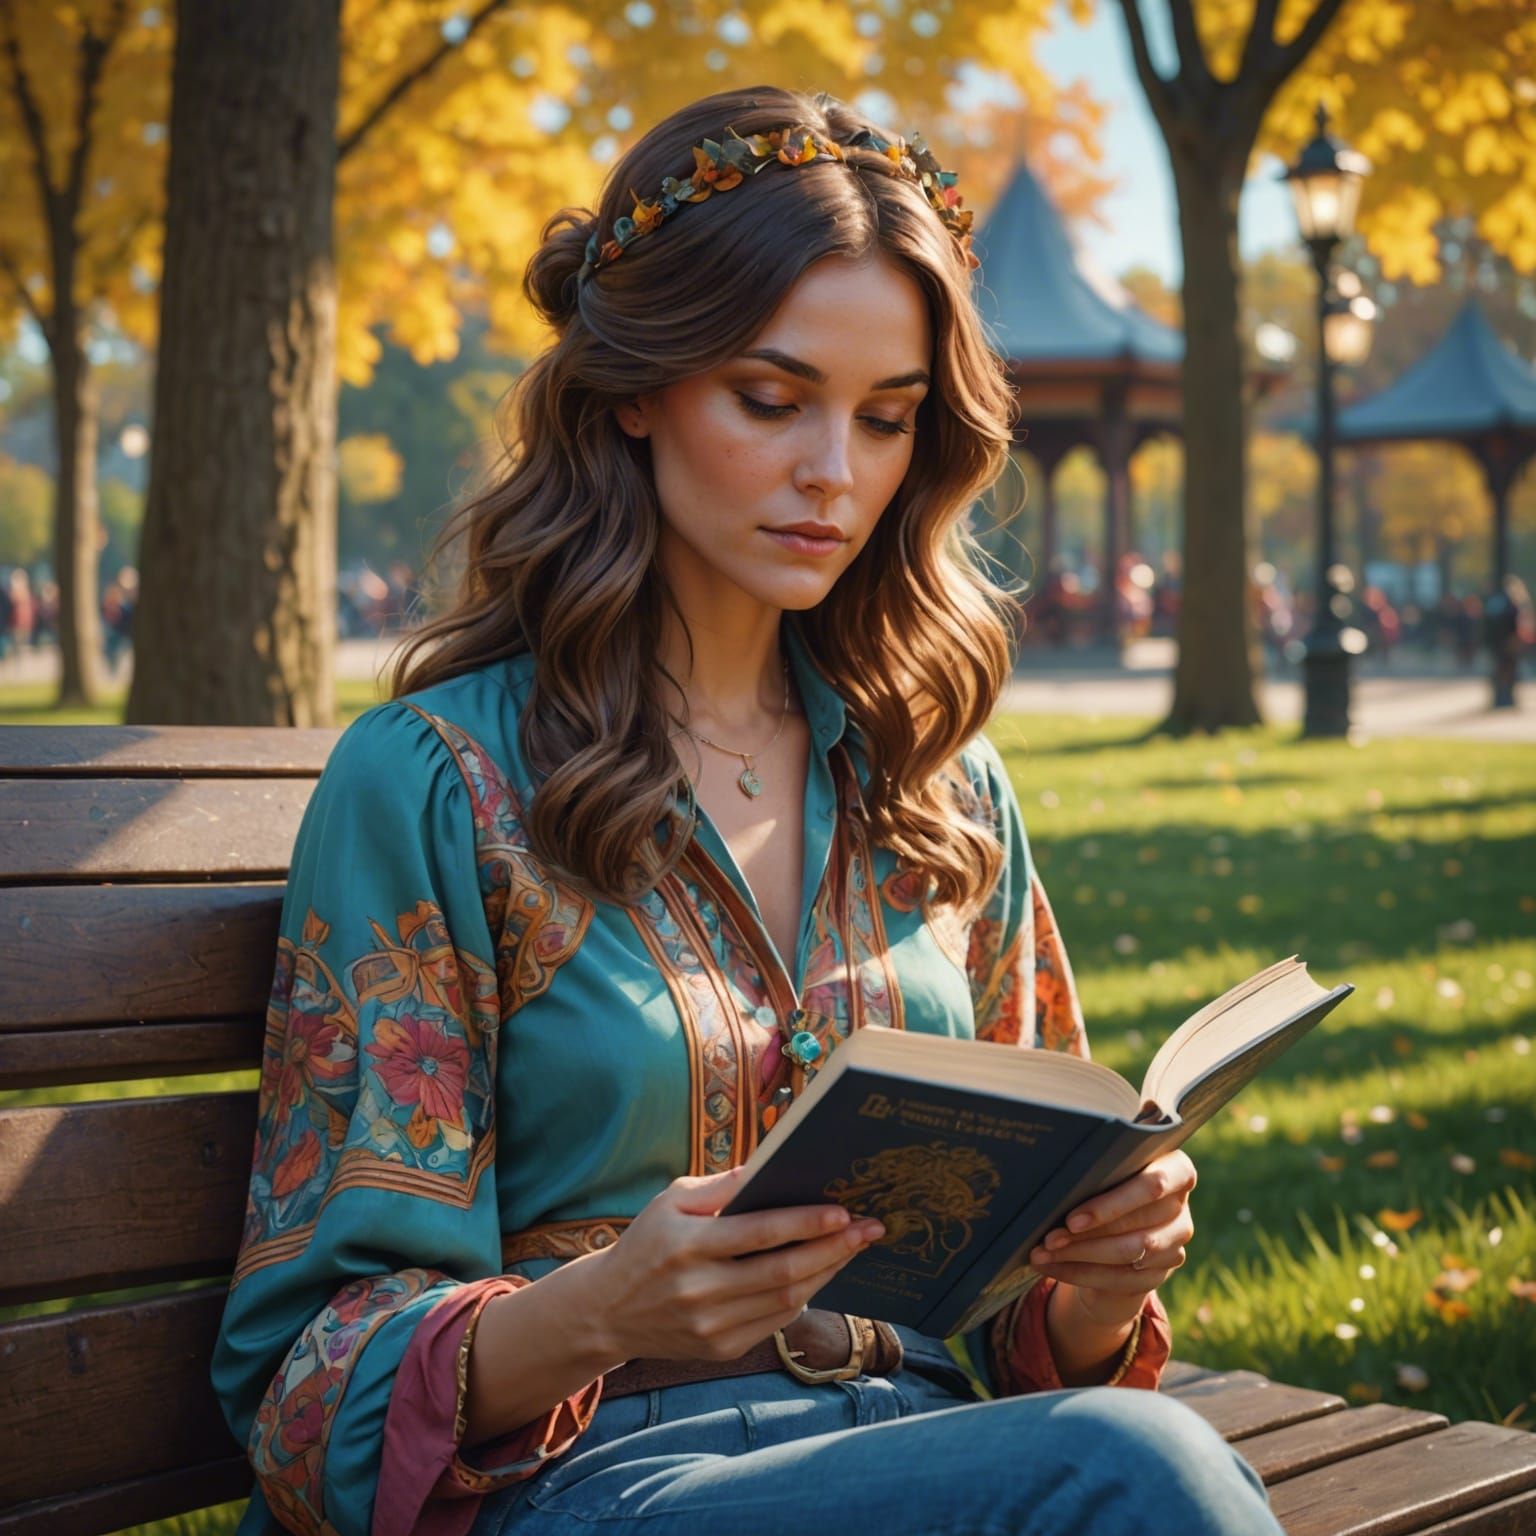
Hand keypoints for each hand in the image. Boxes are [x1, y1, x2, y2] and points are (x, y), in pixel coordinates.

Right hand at [581, 1166, 884, 1363]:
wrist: (608, 1311)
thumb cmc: (647, 1244)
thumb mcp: (670, 1202)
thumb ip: (720, 1187)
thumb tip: (770, 1166)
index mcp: (686, 1245)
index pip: (757, 1233)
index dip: (804, 1223)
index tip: (842, 1210)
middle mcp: (699, 1290)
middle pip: (782, 1271)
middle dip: (833, 1248)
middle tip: (869, 1229)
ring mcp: (711, 1326)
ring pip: (786, 1300)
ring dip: (827, 1272)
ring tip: (853, 1247)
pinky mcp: (720, 1349)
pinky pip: (775, 1322)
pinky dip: (804, 1297)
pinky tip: (820, 1273)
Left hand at [1027, 1150, 1195, 1325]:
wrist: (1116, 1221)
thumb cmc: (1104, 1180)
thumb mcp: (1104, 1169)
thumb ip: (1095, 1170)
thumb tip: (1055, 1182)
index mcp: (1176, 1169)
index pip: (1153, 1185)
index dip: (1112, 1205)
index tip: (1072, 1219)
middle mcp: (1181, 1207)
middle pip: (1136, 1224)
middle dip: (1087, 1234)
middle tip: (1049, 1239)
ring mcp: (1175, 1244)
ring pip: (1128, 1254)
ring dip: (1079, 1256)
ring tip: (1042, 1254)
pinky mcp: (1160, 1272)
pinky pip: (1120, 1279)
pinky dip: (1080, 1273)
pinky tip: (1052, 1268)